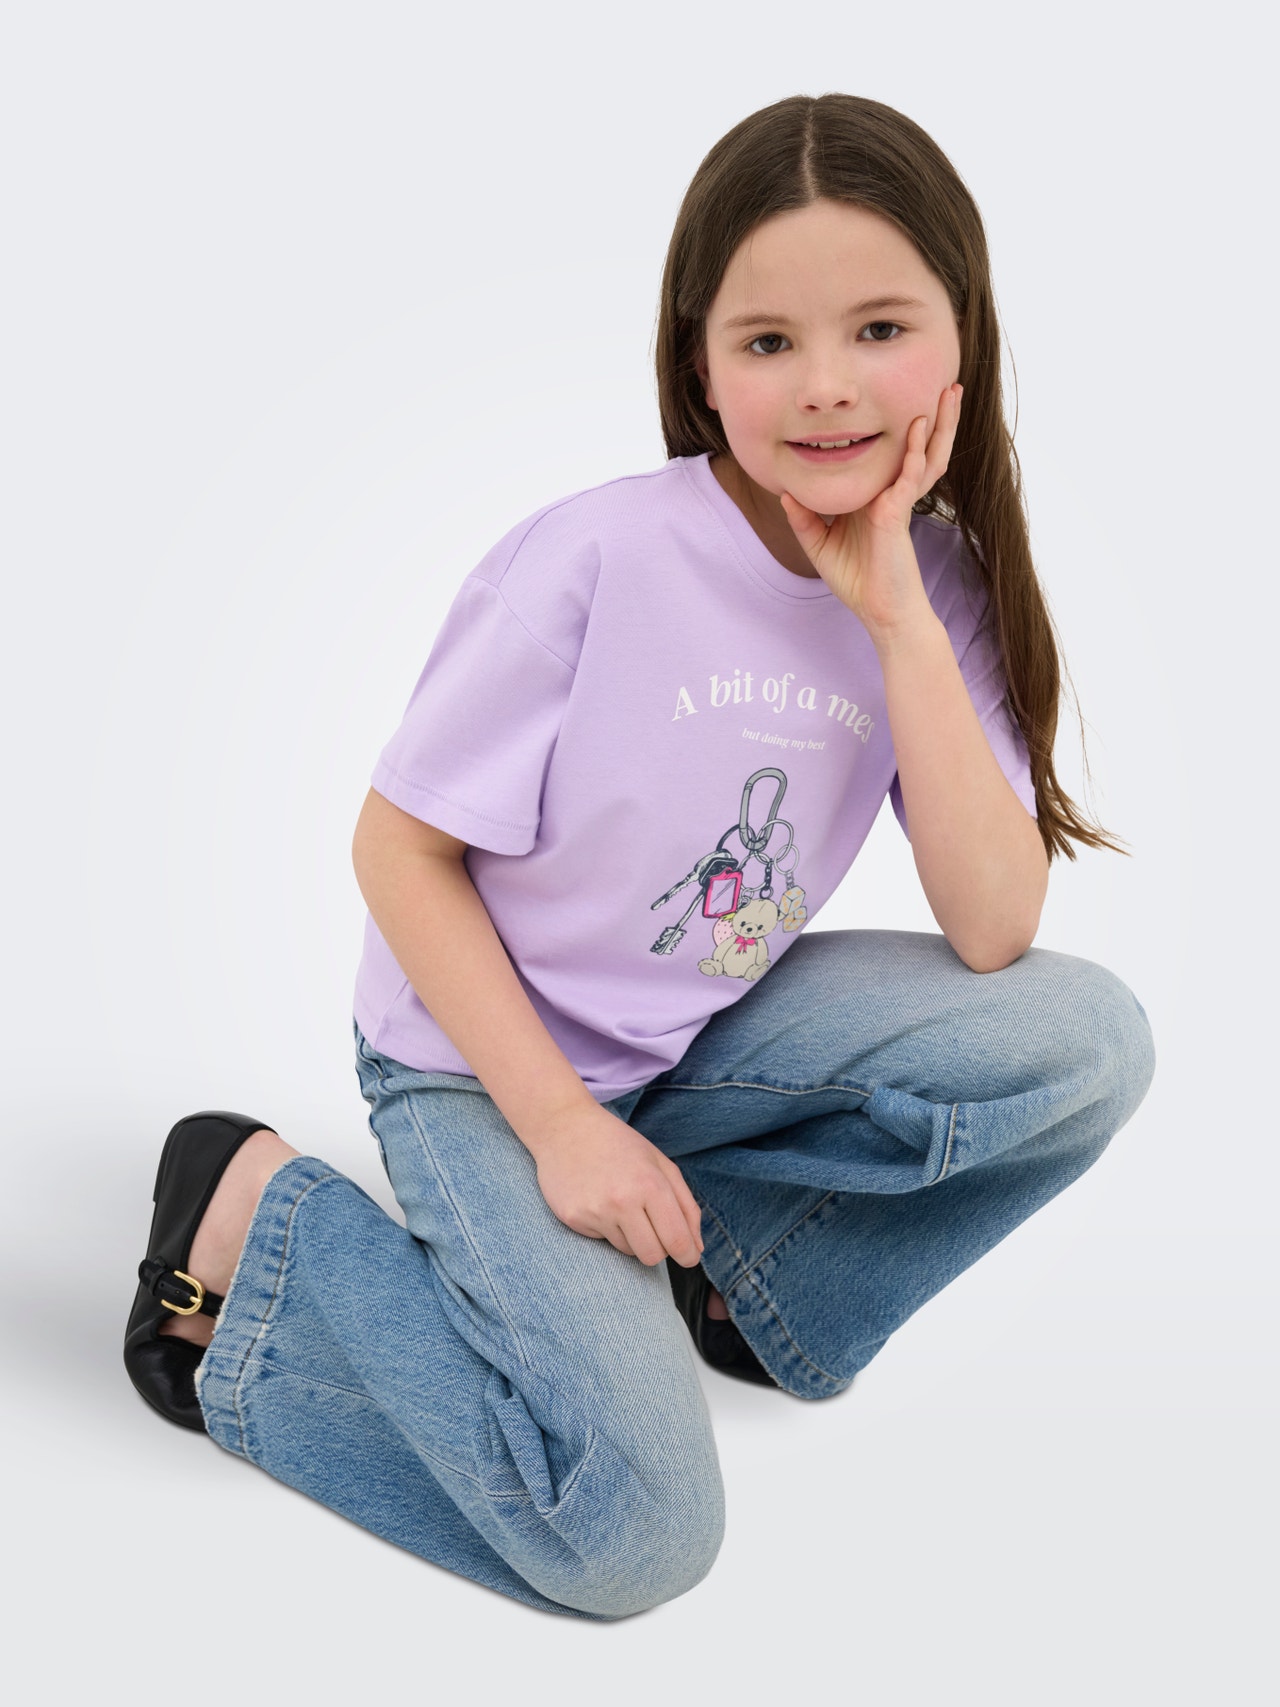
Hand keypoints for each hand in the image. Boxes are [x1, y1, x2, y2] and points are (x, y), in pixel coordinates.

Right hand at [533, 1103, 704, 1266]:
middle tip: (654, 1228)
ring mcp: (595, 1212)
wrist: (565, 1128)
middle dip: (659, 1249)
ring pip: (628, 1251)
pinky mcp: (573, 1219)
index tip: (689, 1255)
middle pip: (653, 1256)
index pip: (677, 1241)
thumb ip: (686, 1206)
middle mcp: (623, 1201)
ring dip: (632, 1237)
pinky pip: (602, 1240)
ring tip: (621, 1205)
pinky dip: (607, 1228)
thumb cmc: (618, 1144)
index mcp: (650, 1184)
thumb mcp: (660, 1163)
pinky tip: (599, 1201)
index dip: (688, 1254)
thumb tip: (697, 1248)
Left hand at [779, 382, 962, 642]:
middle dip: (938, 416)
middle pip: (923, 447)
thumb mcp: (820, 546)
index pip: (896, 455)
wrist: (879, 613)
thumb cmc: (857, 581)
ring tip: (952, 391)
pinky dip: (914, 453)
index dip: (907, 429)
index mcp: (879, 497)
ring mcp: (899, 502)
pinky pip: (908, 478)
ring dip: (941, 423)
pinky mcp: (897, 516)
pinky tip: (918, 428)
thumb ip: (805, 519)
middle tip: (947, 383)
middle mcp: (894, 494)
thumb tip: (786, 494)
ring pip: (928, 455)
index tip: (906, 396)